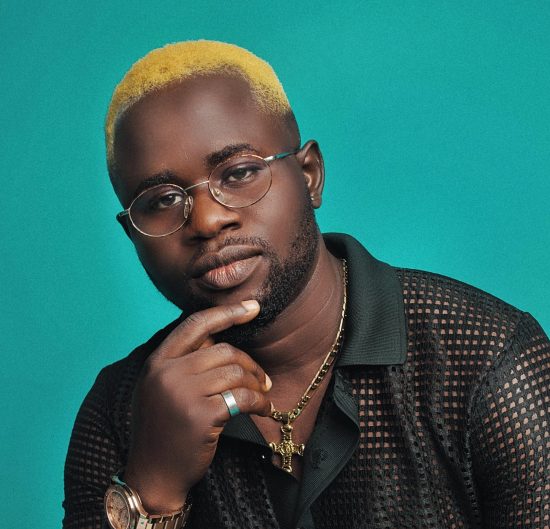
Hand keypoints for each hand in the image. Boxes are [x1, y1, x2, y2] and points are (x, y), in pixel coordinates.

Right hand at [123, 300, 271, 511]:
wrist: (153, 475)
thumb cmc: (162, 430)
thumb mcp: (160, 388)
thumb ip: (183, 362)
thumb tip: (221, 337)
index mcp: (157, 362)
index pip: (196, 324)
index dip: (227, 313)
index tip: (252, 307)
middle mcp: (167, 373)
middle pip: (224, 350)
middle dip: (250, 363)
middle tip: (263, 378)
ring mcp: (183, 394)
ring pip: (235, 372)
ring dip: (256, 383)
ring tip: (263, 393)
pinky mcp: (201, 416)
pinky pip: (242, 397)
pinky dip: (260, 402)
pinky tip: (265, 409)